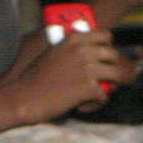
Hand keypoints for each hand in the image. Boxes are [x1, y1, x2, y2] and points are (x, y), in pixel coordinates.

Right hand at [4, 29, 133, 123]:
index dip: (109, 47)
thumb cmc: (35, 78)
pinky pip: (104, 96)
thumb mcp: (53, 53)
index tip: (105, 58)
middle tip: (106, 79)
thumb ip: (70, 49)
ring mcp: (87, 69)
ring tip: (97, 95)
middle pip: (114, 55)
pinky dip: (96, 103)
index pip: (106, 36)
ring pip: (117, 75)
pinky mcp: (88, 88)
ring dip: (111, 86)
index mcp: (74, 39)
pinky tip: (83, 107)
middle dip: (114, 67)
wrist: (25, 97)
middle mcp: (83, 51)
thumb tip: (87, 53)